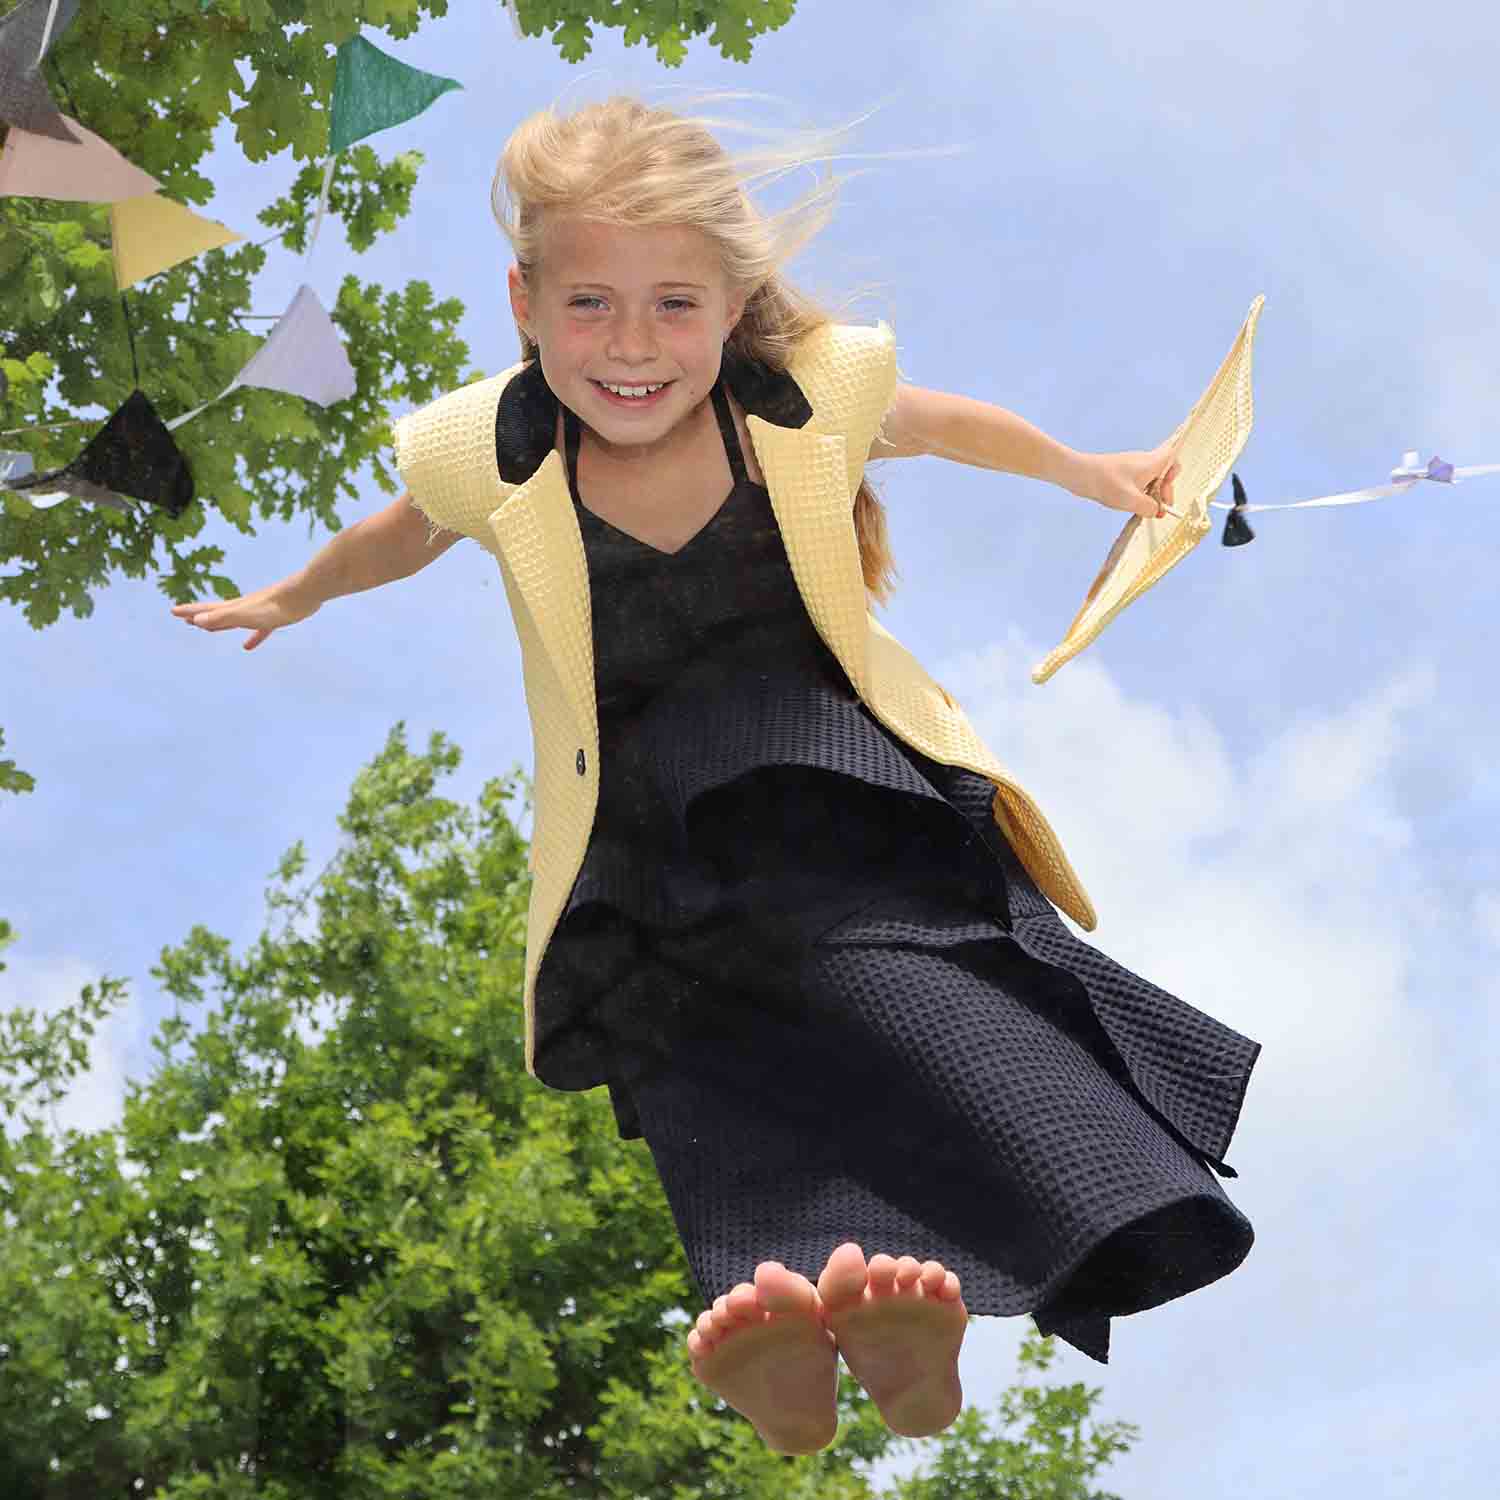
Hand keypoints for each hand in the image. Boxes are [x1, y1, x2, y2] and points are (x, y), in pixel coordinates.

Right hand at [170, 580, 320, 650]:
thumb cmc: (276, 605)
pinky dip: (251, 637)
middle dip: (199, 616)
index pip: (207, 610)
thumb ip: (223, 618)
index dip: (190, 612)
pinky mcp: (275, 617)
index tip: (173, 611)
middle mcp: (244, 608)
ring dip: (220, 625)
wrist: (306, 593)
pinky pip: (259, 630)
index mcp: (235, 608)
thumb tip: (197, 622)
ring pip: (234, 620)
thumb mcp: (246, 615)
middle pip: (216, 613)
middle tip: (184, 618)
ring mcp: (259, 612)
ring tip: (208, 630)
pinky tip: (248, 645)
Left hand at [1065, 441, 1181, 518]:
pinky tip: (1127, 504)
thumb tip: (1155, 512)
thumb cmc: (1107, 483)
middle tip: (1157, 510)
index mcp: (1151, 462)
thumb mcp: (1132, 500)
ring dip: (1149, 495)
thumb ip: (1149, 508)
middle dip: (1162, 492)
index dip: (1174, 474)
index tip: (1165, 490)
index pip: (1172, 458)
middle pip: (1162, 474)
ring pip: (1148, 480)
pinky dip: (1137, 494)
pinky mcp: (1120, 473)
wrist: (1080, 474)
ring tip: (1141, 509)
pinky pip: (1136, 483)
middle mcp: (1143, 462)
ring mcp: (1131, 467)